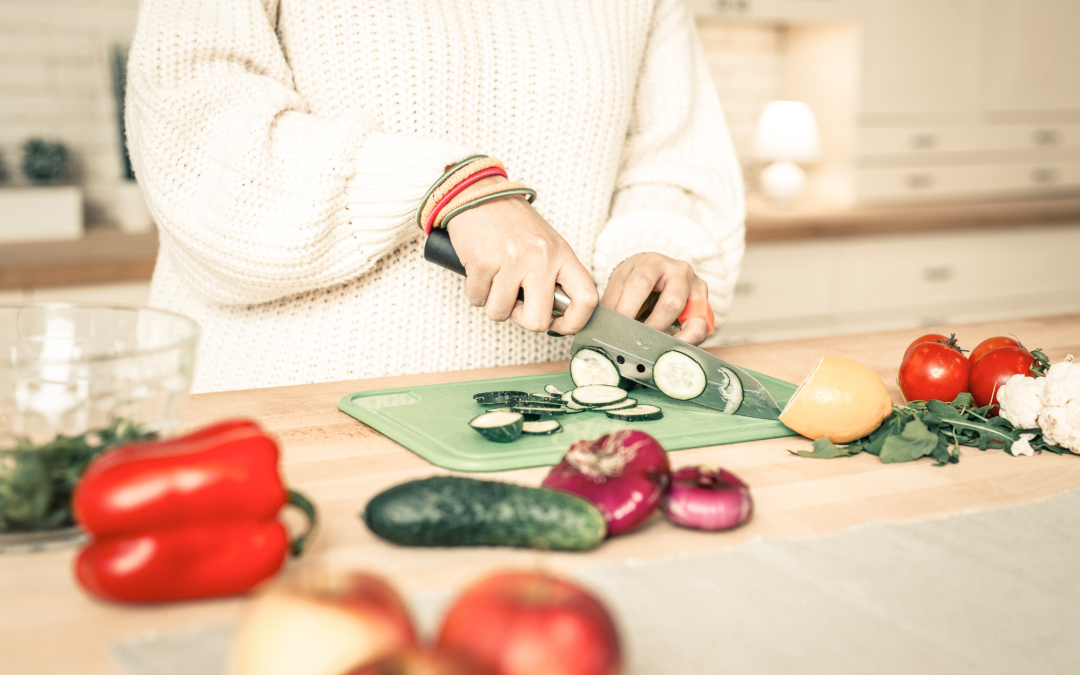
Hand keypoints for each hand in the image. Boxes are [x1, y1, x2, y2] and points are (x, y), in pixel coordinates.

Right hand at [445, 177, 598, 334]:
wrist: (479, 194)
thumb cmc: (512, 224)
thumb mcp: (545, 245)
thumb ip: (554, 277)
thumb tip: (554, 317)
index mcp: (562, 254)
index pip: (587, 298)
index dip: (574, 322)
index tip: (558, 325)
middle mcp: (541, 258)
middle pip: (538, 321)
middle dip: (522, 319)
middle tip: (516, 302)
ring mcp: (511, 260)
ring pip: (500, 313)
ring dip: (493, 303)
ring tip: (494, 279)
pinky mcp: (483, 262)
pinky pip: (477, 299)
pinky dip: (475, 291)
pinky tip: (480, 271)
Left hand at [603, 252, 709, 344]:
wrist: (657, 271)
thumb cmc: (636, 279)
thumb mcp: (620, 283)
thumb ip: (612, 303)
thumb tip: (602, 329)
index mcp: (653, 262)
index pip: (641, 284)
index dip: (629, 308)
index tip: (619, 328)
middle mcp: (679, 271)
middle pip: (671, 303)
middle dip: (653, 327)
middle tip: (638, 342)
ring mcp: (696, 287)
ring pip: (693, 319)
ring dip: (673, 339)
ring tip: (656, 349)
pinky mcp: (704, 305)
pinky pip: (700, 329)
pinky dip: (686, 342)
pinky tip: (670, 349)